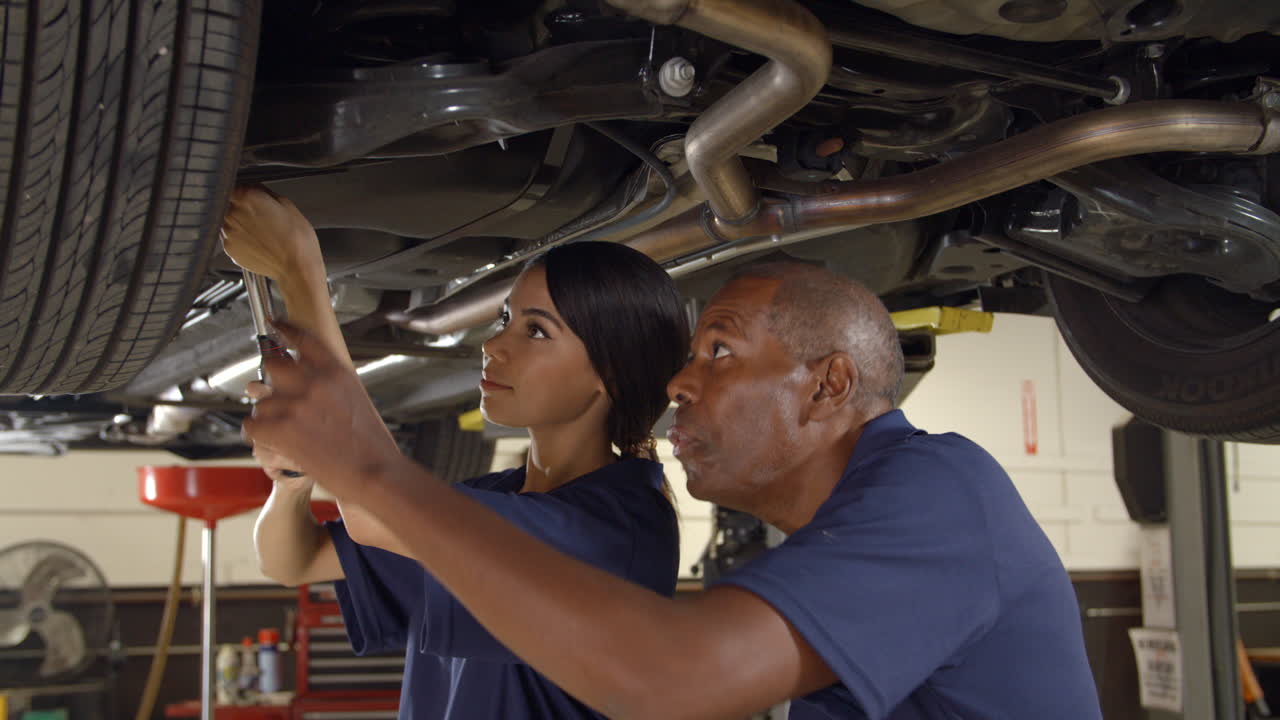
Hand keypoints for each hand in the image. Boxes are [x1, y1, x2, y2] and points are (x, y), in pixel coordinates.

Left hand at [221, 186, 322, 280]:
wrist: (297, 267)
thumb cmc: (297, 240)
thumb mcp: (288, 205)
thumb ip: (266, 193)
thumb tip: (257, 189)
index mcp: (247, 198)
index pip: (235, 186)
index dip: (245, 191)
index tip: (253, 196)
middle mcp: (233, 214)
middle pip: (229, 204)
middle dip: (242, 208)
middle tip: (261, 216)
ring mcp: (229, 233)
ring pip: (228, 221)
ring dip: (240, 224)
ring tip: (261, 232)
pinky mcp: (229, 249)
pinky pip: (230, 238)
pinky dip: (240, 240)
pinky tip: (258, 243)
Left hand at [241, 322, 405, 501]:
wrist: (375, 472)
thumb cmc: (371, 445)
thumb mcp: (357, 400)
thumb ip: (332, 385)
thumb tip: (311, 381)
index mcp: (336, 372)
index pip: (303, 338)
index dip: (285, 328)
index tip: (274, 324)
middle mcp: (314, 382)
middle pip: (273, 364)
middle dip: (270, 380)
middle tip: (275, 395)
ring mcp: (296, 404)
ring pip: (261, 400)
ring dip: (266, 414)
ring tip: (282, 430)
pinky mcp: (281, 429)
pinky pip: (252, 424)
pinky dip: (257, 433)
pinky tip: (269, 439)